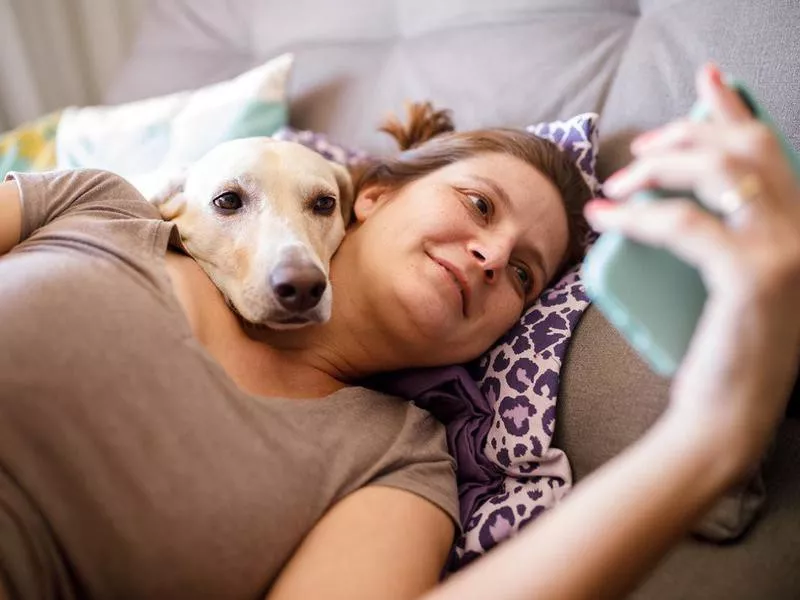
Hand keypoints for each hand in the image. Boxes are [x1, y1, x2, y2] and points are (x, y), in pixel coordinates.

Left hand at [586, 63, 799, 476]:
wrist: (728, 418)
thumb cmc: (721, 352)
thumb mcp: (729, 282)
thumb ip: (722, 237)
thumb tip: (666, 197)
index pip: (772, 151)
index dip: (737, 110)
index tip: (707, 83)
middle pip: (747, 150)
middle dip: (688, 134)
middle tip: (640, 149)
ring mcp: (788, 252)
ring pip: (721, 174)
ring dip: (660, 167)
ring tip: (619, 182)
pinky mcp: (754, 278)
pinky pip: (686, 225)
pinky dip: (639, 214)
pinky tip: (605, 214)